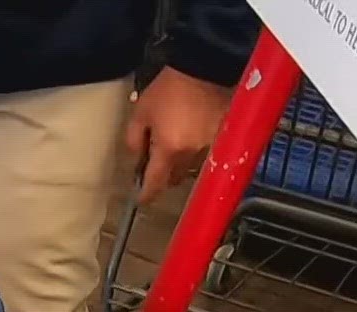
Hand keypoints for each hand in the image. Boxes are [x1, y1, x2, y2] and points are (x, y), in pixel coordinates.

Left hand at [124, 67, 230, 204]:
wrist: (204, 65)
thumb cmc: (169, 87)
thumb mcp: (141, 110)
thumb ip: (134, 138)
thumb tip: (137, 157)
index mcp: (169, 149)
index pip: (156, 183)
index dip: (147, 195)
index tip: (141, 200)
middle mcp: (191, 153)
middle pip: (175, 177)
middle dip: (164, 175)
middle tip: (154, 162)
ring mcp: (210, 145)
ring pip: (191, 165)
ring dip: (180, 161)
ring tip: (173, 141)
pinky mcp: (222, 135)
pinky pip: (206, 149)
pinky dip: (195, 146)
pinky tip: (190, 130)